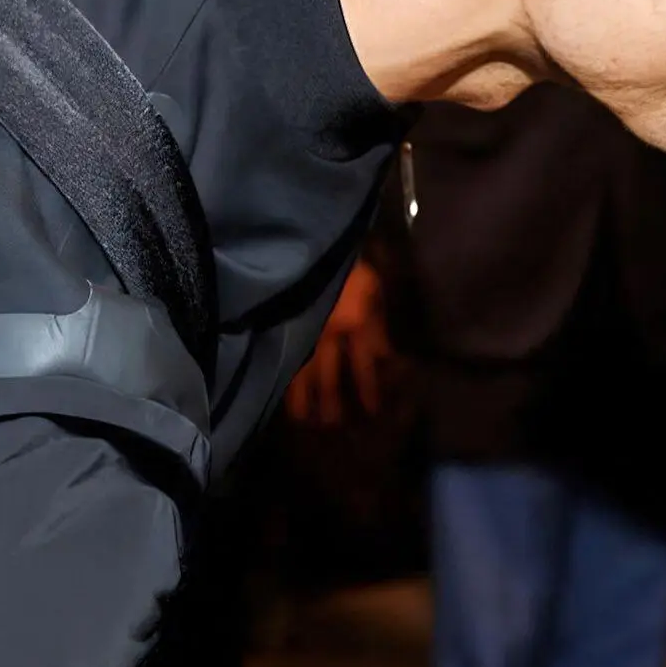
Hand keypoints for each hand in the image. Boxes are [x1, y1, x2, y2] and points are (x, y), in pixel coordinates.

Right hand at [284, 262, 389, 428]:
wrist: (313, 239)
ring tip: (302, 421)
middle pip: (330, 378)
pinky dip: (283, 377)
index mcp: (355, 322)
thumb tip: (387, 359)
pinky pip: (283, 357)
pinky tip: (279, 391)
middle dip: (331, 404)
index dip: (368, 390)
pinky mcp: (282, 325)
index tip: (371, 411)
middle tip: (331, 428)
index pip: (365, 367)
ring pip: (301, 373)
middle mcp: (328, 333)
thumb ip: (378, 325)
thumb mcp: (374, 288)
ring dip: (303, 399)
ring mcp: (302, 331)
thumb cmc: (351, 263)